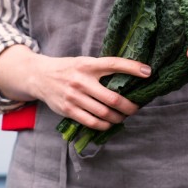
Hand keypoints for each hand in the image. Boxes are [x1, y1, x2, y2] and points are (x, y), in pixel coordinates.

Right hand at [30, 55, 150, 130]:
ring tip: (124, 116)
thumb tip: (129, 76)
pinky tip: (109, 123)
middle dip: (129, 106)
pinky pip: (91, 122)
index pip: (114, 64)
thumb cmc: (68, 69)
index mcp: (88, 65)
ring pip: (104, 113)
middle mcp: (81, 80)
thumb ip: (101, 68)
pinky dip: (104, 125)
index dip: (132, 68)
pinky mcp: (68, 110)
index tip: (148, 72)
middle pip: (112, 98)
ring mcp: (74, 96)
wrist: (39, 76)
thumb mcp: (83, 62)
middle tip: (136, 108)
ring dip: (118, 118)